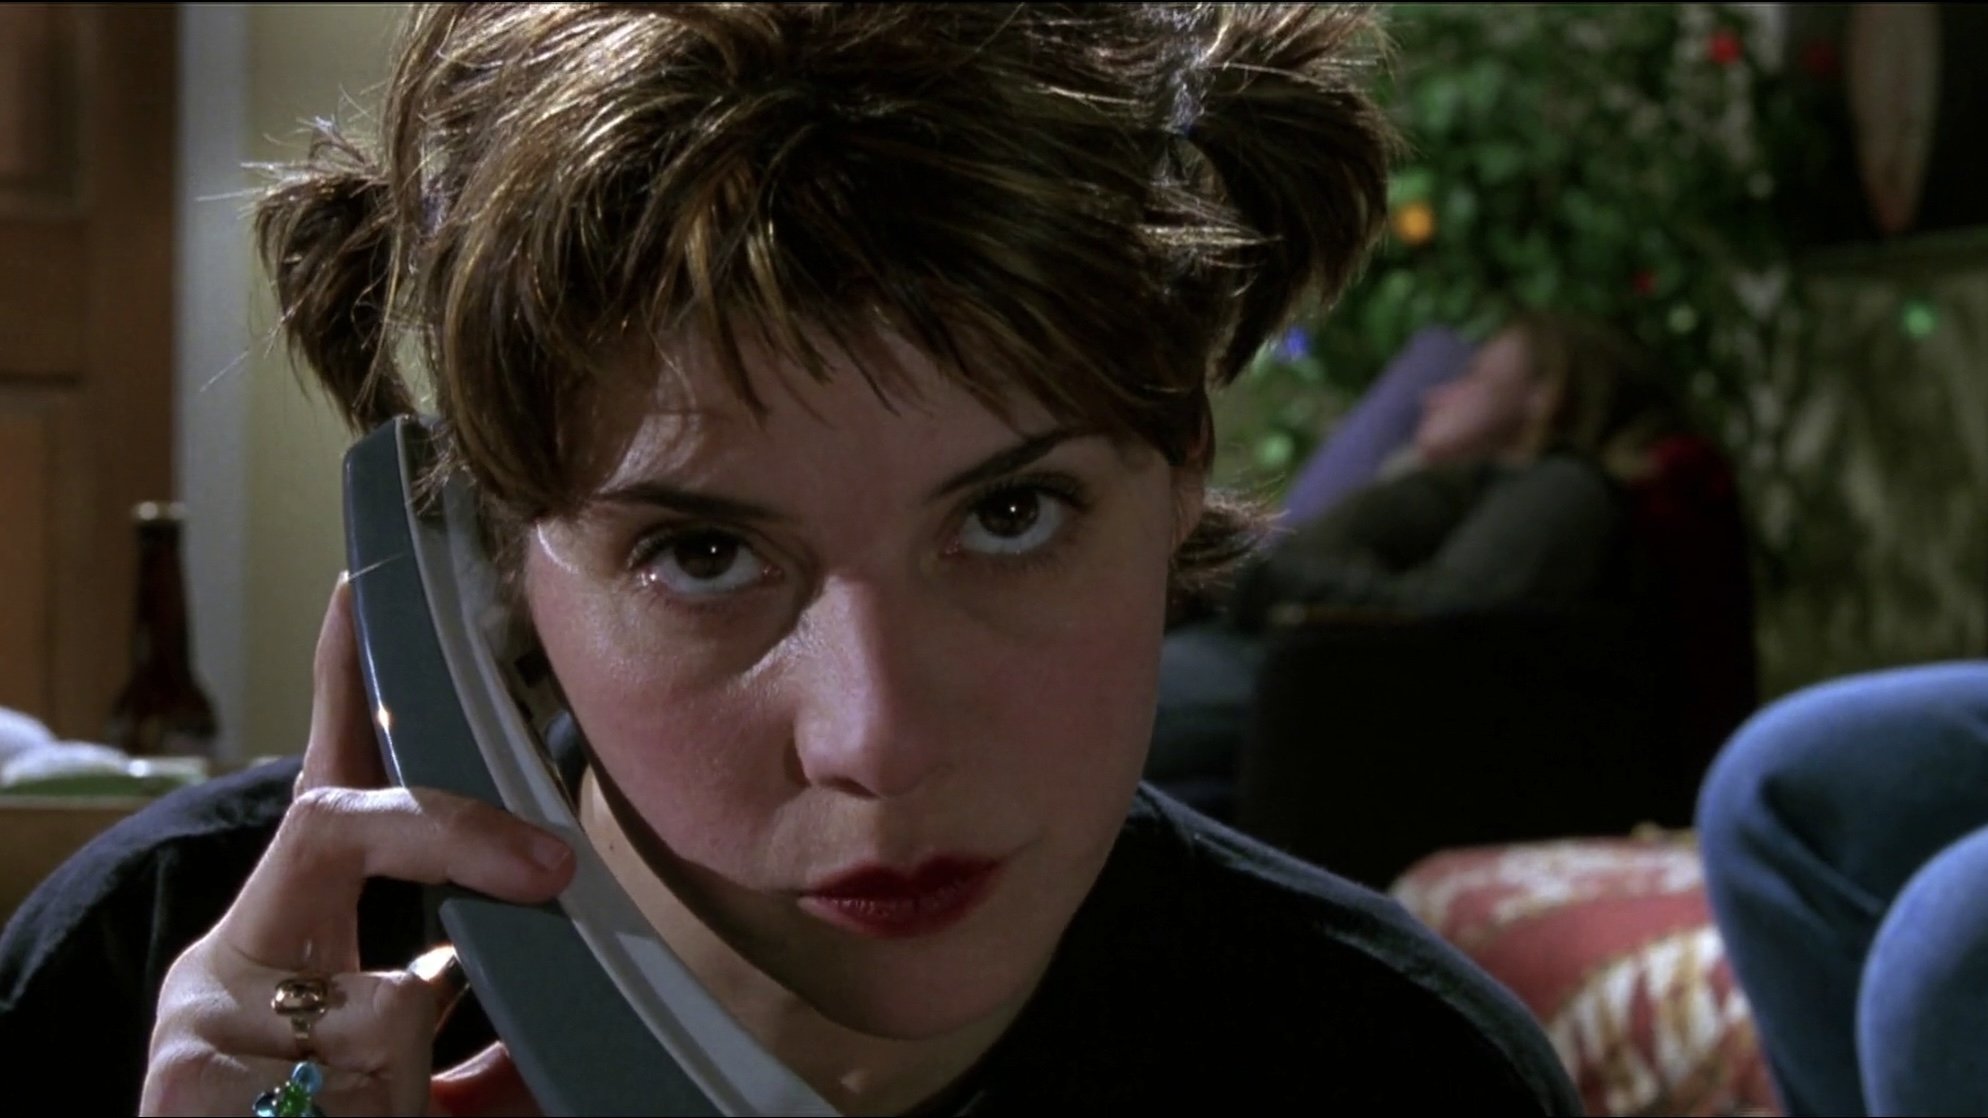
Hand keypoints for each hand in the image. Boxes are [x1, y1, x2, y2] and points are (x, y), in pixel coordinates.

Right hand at [139, 577, 574, 1115]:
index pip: (330, 787)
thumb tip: (579, 1020)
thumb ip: (474, 1039)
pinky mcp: (188, 1091)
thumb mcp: (402, 1082)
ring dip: (411, 1082)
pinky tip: (361, 1117)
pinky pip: (336, 1087)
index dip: (346, 675)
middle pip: (344, 832)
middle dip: (452, 837)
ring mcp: (202, 1021)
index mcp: (285, 935)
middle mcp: (233, 955)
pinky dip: (390, 1115)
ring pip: (374, 1006)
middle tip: (550, 873)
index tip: (373, 579)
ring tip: (385, 1115)